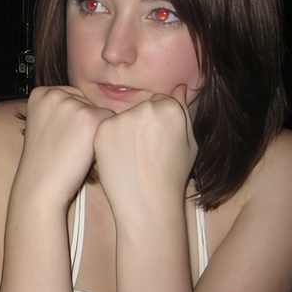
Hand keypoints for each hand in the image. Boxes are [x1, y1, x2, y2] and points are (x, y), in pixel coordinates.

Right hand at [16, 86, 114, 206]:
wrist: (41, 186)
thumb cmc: (45, 162)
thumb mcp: (45, 125)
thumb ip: (61, 108)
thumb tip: (88, 103)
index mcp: (40, 93)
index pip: (73, 96)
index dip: (73, 119)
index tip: (61, 135)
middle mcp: (55, 94)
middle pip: (87, 101)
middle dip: (85, 122)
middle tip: (68, 144)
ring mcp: (72, 104)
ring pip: (100, 112)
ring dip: (95, 130)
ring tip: (76, 149)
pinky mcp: (90, 118)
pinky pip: (111, 123)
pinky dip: (104, 138)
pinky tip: (87, 151)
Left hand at [94, 85, 197, 217]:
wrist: (147, 204)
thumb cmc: (172, 177)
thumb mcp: (189, 144)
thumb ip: (183, 111)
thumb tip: (180, 86)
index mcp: (171, 108)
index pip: (160, 101)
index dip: (157, 122)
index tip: (156, 142)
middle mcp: (146, 108)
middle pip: (139, 107)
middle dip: (140, 124)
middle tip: (142, 151)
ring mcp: (122, 118)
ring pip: (121, 116)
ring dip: (123, 130)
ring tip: (131, 158)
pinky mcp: (102, 129)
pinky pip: (105, 127)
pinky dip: (108, 140)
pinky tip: (118, 159)